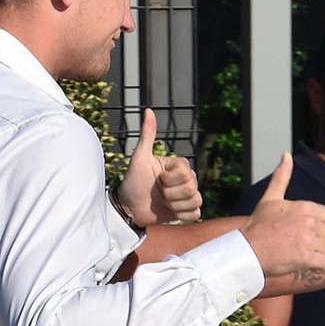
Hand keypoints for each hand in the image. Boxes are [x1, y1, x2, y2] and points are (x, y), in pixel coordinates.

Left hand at [116, 108, 201, 225]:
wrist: (129, 207)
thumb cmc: (132, 181)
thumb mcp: (139, 158)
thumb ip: (147, 135)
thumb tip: (148, 110)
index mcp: (179, 165)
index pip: (186, 173)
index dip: (170, 179)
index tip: (158, 179)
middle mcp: (187, 179)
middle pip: (192, 187)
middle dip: (171, 193)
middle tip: (159, 192)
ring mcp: (188, 195)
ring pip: (195, 200)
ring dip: (175, 205)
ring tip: (163, 202)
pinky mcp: (187, 211)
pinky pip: (196, 214)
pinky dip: (182, 215)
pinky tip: (170, 211)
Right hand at [240, 152, 324, 276]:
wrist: (247, 252)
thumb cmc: (258, 226)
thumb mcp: (270, 198)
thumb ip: (281, 176)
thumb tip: (286, 153)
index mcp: (304, 206)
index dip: (318, 225)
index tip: (301, 230)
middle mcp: (309, 221)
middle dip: (317, 240)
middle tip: (296, 243)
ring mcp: (308, 240)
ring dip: (317, 253)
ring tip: (298, 252)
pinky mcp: (307, 258)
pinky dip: (317, 265)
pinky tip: (302, 262)